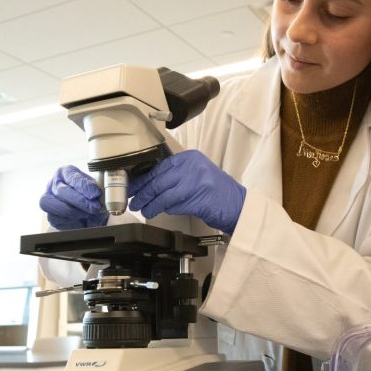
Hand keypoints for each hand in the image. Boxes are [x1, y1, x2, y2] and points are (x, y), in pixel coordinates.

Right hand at [39, 166, 107, 229]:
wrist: (90, 213)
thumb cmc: (91, 197)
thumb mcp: (97, 190)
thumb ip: (97, 191)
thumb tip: (98, 196)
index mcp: (66, 172)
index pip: (71, 176)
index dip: (83, 185)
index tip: (95, 193)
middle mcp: (54, 184)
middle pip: (61, 190)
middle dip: (80, 201)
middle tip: (94, 207)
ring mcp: (49, 200)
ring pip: (53, 204)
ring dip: (73, 211)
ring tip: (88, 214)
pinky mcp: (51, 216)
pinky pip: (55, 218)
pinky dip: (70, 221)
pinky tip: (80, 221)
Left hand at [128, 150, 244, 234]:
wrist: (237, 205)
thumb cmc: (216, 193)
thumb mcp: (196, 175)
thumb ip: (176, 176)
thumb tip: (149, 183)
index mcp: (190, 158)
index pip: (160, 166)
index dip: (144, 177)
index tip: (134, 185)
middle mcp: (192, 166)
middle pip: (159, 178)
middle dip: (142, 190)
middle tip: (133, 198)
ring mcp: (195, 180)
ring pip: (162, 191)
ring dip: (149, 202)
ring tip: (141, 208)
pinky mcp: (196, 197)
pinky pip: (171, 203)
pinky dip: (160, 208)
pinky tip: (153, 212)